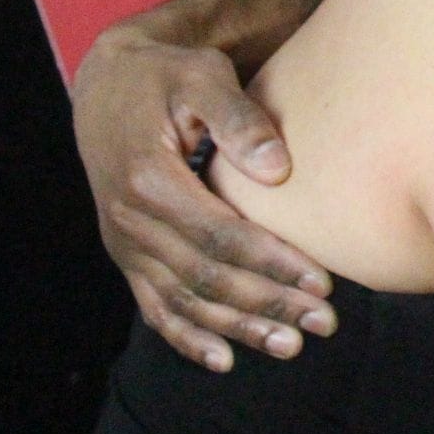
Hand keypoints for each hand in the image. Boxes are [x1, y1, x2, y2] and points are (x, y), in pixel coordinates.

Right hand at [70, 26, 335, 368]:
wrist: (109, 83)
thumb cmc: (167, 75)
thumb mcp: (202, 77)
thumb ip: (239, 120)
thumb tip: (278, 169)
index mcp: (149, 180)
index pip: (220, 236)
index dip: (272, 263)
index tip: (322, 282)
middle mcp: (130, 220)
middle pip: (207, 277)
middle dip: (268, 303)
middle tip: (324, 322)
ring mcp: (125, 243)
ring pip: (184, 300)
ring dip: (239, 327)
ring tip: (291, 345)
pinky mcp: (127, 253)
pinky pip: (153, 306)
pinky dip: (187, 337)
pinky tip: (224, 358)